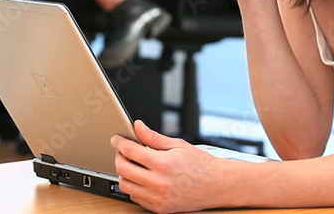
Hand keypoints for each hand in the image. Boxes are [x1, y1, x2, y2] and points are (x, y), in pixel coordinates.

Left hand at [111, 120, 228, 212]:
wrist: (217, 186)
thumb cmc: (201, 164)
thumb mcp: (178, 145)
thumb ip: (154, 137)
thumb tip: (137, 127)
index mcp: (163, 163)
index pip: (130, 151)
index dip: (119, 142)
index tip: (116, 139)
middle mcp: (159, 183)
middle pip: (122, 169)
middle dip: (118, 157)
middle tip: (122, 151)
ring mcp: (158, 198)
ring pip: (125, 185)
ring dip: (124, 173)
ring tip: (132, 164)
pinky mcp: (159, 208)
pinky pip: (135, 197)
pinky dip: (133, 186)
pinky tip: (141, 178)